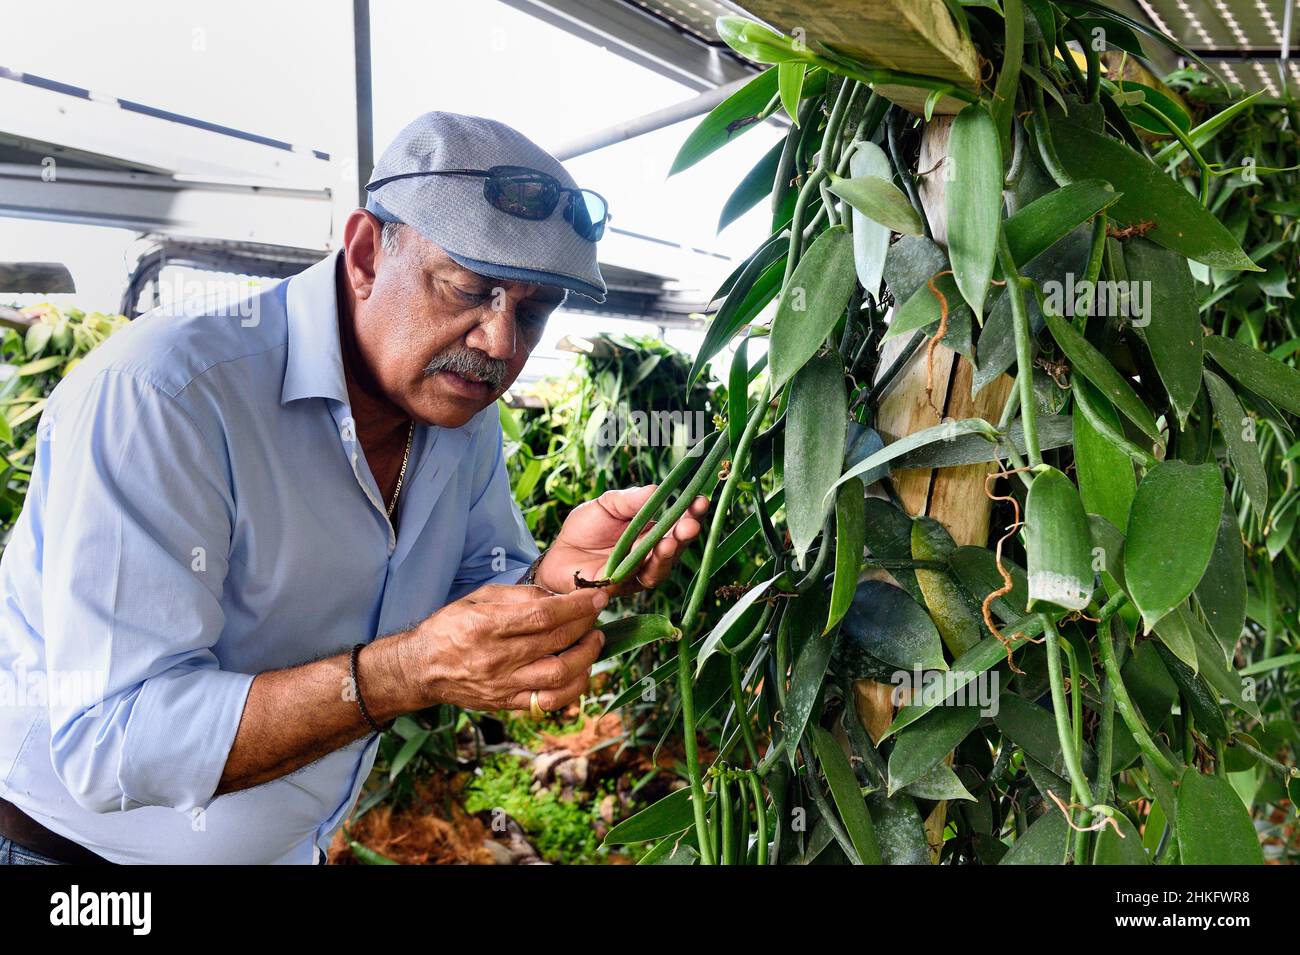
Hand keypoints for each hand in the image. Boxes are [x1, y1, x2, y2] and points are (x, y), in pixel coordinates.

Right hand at [397, 584, 606, 713]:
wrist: (422, 668)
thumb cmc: (450, 627)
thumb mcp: (478, 597)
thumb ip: (518, 595)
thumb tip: (557, 597)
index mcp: (486, 626)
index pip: (543, 616)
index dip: (576, 606)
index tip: (596, 597)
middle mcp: (496, 658)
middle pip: (556, 642)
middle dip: (585, 625)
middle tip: (596, 614)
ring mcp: (503, 685)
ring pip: (559, 675)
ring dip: (586, 657)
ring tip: (593, 641)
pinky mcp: (507, 703)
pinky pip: (550, 701)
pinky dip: (573, 686)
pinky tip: (581, 669)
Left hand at [537, 485, 709, 595]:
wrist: (557, 554)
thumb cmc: (584, 529)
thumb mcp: (607, 505)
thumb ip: (631, 500)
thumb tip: (658, 489)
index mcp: (651, 532)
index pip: (677, 522)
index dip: (691, 513)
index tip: (701, 500)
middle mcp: (650, 554)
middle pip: (675, 546)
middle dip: (686, 533)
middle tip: (692, 522)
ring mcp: (638, 572)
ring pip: (661, 565)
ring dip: (670, 551)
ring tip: (673, 537)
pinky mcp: (622, 586)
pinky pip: (638, 577)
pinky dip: (646, 565)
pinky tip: (651, 551)